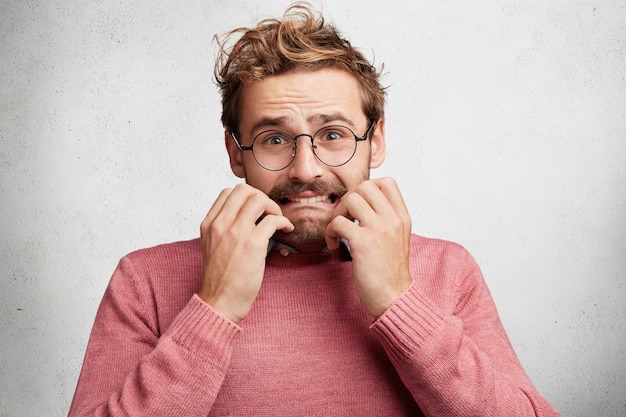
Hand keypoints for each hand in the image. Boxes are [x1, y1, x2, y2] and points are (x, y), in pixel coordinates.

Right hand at [198, 184, 293, 323]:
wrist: (219, 302)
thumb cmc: (220, 280)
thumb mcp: (212, 247)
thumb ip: (223, 230)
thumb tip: (246, 218)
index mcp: (209, 224)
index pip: (227, 193)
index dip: (246, 197)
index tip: (256, 211)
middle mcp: (220, 224)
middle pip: (243, 190)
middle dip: (261, 197)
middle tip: (269, 213)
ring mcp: (235, 232)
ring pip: (258, 199)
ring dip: (273, 207)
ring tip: (278, 221)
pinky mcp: (252, 244)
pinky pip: (273, 220)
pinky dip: (284, 222)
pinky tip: (286, 230)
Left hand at [325, 177, 411, 317]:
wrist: (394, 298)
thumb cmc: (391, 273)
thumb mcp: (398, 239)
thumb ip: (386, 220)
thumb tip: (364, 205)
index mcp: (402, 217)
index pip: (387, 182)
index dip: (367, 188)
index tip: (359, 206)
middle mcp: (392, 219)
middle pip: (365, 186)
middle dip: (349, 198)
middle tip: (345, 218)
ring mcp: (378, 229)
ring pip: (351, 199)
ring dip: (338, 213)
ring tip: (338, 230)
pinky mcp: (363, 243)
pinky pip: (338, 222)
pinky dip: (330, 232)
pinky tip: (334, 245)